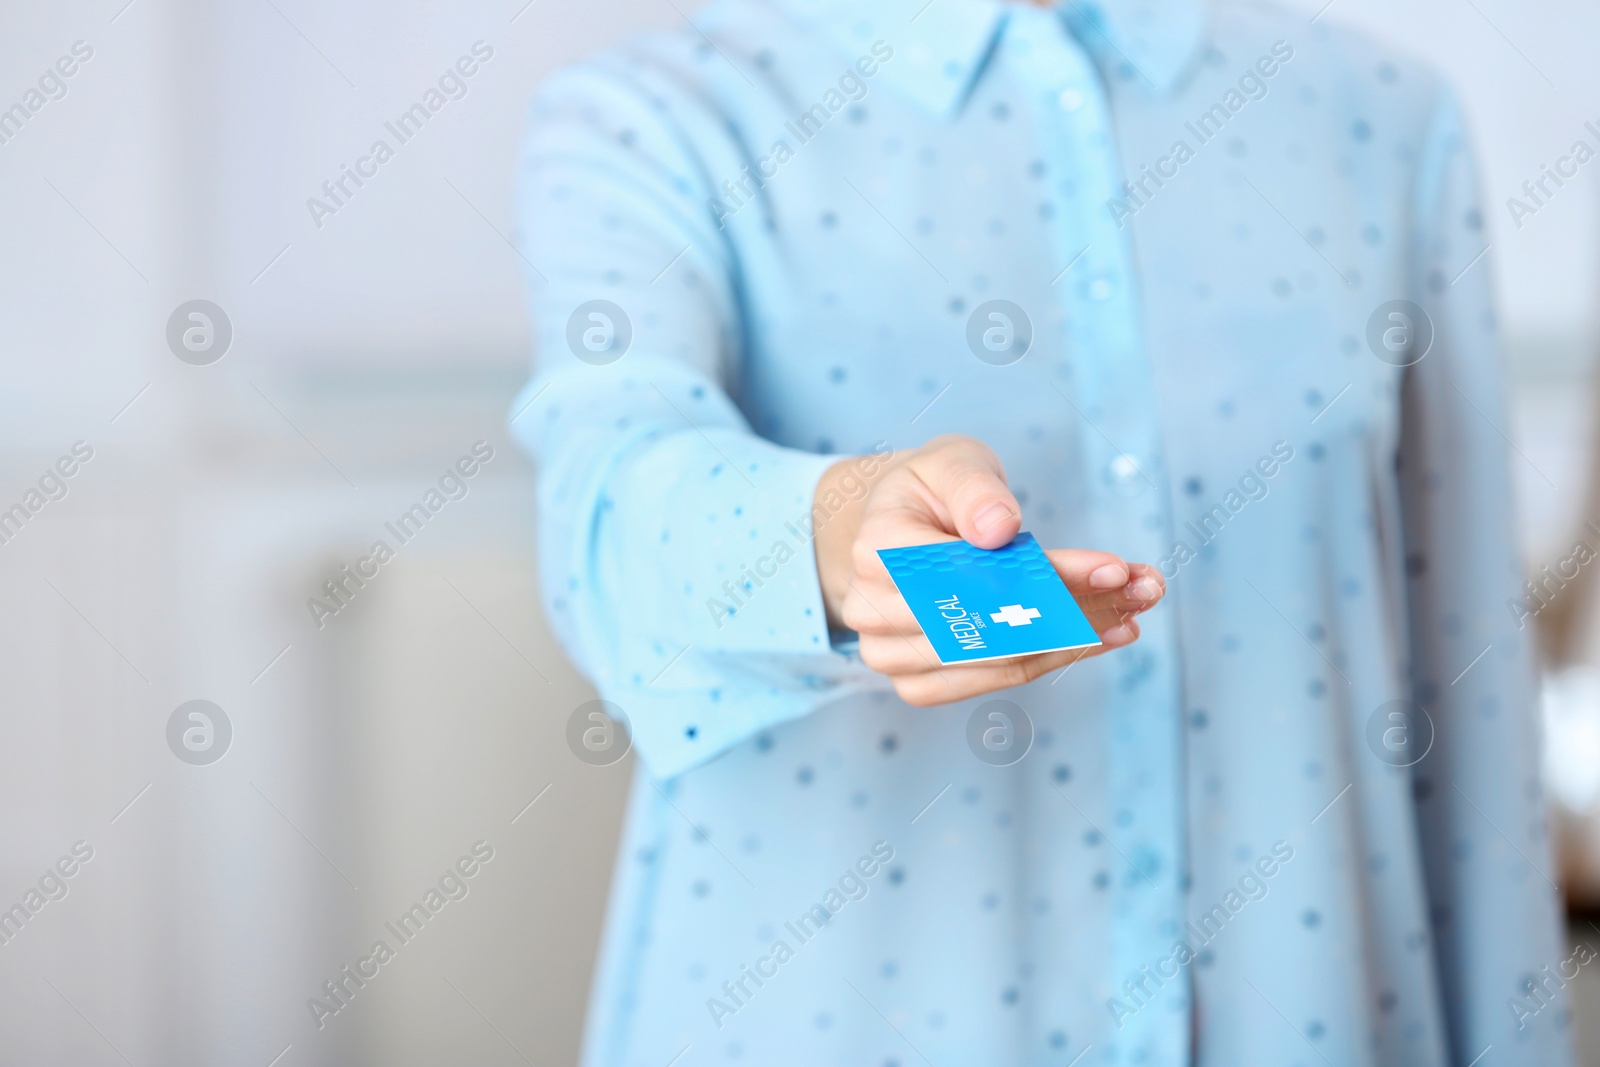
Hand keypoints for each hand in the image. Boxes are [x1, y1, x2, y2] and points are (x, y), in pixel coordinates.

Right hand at [813, 435, 1163, 705]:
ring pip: (1003, 658)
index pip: (973, 571)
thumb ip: (974, 488)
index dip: (1045, 576)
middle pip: (991, 623)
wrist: (897, 528)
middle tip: (1145, 588)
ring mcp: (891, 657)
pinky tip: (1104, 632)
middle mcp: (873, 611)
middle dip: (1078, 608)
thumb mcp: (952, 463)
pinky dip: (1057, 656)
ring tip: (1136, 606)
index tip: (1115, 567)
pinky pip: (1000, 677)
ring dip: (1079, 636)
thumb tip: (999, 528)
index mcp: (878, 548)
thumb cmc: (931, 491)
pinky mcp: (919, 685)